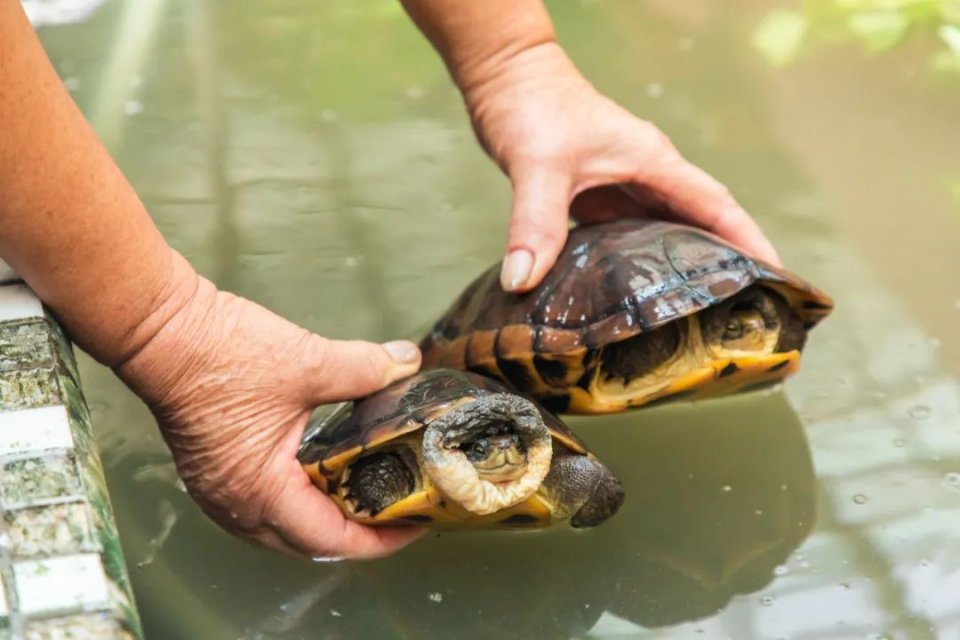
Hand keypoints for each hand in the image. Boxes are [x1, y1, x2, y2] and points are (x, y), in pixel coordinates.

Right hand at [115, 275, 423, 559]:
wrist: (160, 331)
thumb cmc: (223, 353)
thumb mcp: (308, 361)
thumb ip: (365, 369)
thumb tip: (406, 364)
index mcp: (261, 491)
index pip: (331, 539)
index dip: (380, 538)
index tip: (415, 521)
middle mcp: (236, 505)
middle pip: (309, 544)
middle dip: (358, 533)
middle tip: (398, 509)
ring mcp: (219, 493)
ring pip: (284, 529)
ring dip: (326, 519)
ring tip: (368, 494)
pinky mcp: (214, 474)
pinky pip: (264, 508)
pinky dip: (300, 501)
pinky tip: (325, 475)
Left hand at [463, 43, 780, 291]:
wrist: (506, 79)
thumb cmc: (533, 107)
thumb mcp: (539, 166)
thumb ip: (535, 222)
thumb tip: (523, 280)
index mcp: (652, 162)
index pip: (716, 206)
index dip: (749, 241)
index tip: (777, 278)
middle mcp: (646, 176)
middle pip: (699, 224)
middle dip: (723, 263)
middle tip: (741, 312)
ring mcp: (622, 186)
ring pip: (663, 232)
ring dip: (681, 266)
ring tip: (697, 315)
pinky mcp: (597, 196)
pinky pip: (628, 236)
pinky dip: (638, 264)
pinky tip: (633, 295)